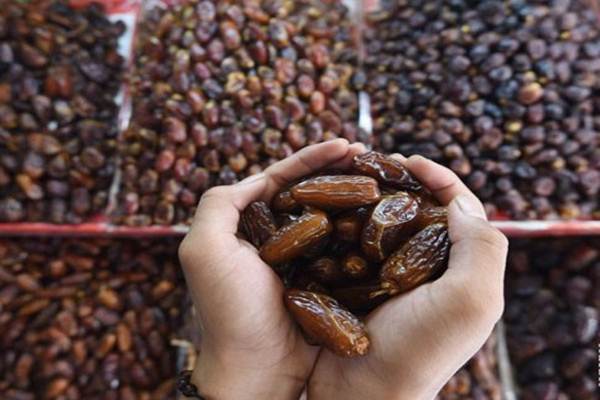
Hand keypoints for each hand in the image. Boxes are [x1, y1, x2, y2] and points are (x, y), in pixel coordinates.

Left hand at [179, 139, 366, 399]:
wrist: (256, 368)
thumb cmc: (228, 310)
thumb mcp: (204, 249)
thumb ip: (218, 203)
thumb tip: (258, 177)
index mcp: (247, 225)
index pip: (282, 179)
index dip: (312, 158)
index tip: (345, 143)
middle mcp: (275, 237)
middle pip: (311, 192)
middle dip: (339, 170)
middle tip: (370, 153)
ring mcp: (302, 259)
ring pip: (332, 215)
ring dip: (354, 193)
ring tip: (382, 174)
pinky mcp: (325, 280)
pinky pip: (346, 247)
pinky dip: (362, 229)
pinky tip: (383, 213)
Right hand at [308, 155, 507, 399]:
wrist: (364, 393)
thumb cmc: (420, 350)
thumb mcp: (470, 300)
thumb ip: (482, 246)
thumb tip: (459, 202)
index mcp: (459, 268)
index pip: (459, 208)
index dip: (440, 178)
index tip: (411, 160)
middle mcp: (427, 269)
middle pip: (419, 209)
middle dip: (400, 180)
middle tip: (374, 161)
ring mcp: (390, 276)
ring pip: (383, 221)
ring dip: (368, 196)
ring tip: (348, 178)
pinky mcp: (357, 283)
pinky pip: (352, 242)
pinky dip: (343, 221)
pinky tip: (328, 208)